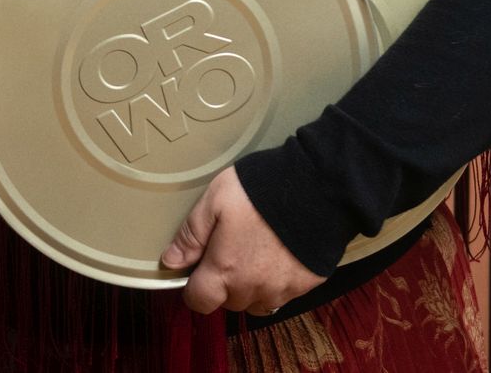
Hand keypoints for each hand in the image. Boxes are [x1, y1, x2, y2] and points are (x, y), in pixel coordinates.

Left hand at [160, 168, 324, 315]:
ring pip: (257, 303)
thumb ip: (191, 235)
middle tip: (231, 249)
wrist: (319, 187)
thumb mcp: (215, 200)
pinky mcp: (307, 285)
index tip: (199, 268)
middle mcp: (253, 288)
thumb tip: (171, 261)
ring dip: (251, 287)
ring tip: (256, 253)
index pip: (199, 302)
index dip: (194, 288)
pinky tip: (280, 254)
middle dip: (224, 282)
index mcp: (226, 269)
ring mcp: (283, 290)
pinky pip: (284, 294)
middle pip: (229, 302)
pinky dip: (277, 282)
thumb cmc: (261, 190)